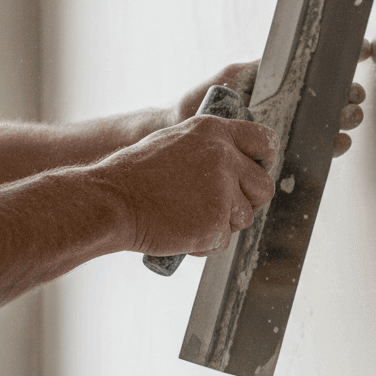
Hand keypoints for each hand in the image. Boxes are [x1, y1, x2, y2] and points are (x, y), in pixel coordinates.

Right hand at [99, 114, 277, 257]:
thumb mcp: (176, 142)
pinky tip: (180, 231)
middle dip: (247, 201)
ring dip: (222, 224)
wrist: (110, 202)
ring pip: (244, 217)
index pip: (264, 141)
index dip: (263, 161)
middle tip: (220, 207)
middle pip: (264, 187)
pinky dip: (205, 243)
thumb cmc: (135, 175)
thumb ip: (211, 149)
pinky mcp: (214, 223)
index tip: (253, 173)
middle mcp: (224, 157)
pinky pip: (224, 241)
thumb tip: (240, 164)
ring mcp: (221, 191)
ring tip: (188, 216)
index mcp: (214, 132)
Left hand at [174, 41, 373, 157]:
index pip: (319, 71)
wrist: (181, 133)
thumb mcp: (235, 76)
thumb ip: (262, 69)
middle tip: (354, 94)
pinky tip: (339, 141)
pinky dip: (330, 147)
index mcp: (282, 84)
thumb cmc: (203, 101)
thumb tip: (288, 59)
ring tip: (350, 116)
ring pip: (327, 125)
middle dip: (348, 95)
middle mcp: (289, 107)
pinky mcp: (283, 155)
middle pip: (330, 99)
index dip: (344, 59)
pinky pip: (313, 151)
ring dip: (344, 120)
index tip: (364, 50)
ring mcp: (287, 131)